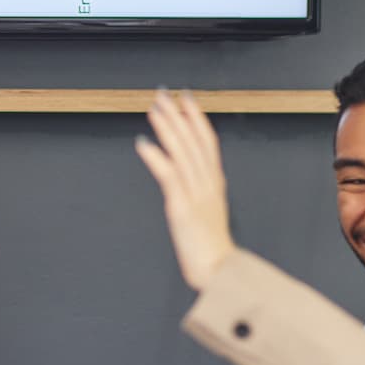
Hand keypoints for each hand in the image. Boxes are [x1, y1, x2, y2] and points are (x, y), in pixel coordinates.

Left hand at [134, 88, 237, 291]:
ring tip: (153, 108)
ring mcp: (196, 194)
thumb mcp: (210, 212)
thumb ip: (203, 192)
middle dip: (178, 115)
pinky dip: (156, 156)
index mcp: (215, 184)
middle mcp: (208, 184)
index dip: (197, 118)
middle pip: (193, 141)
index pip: (208, 142)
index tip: (186, 98)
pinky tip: (144, 142)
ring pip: (182, 152)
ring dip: (166, 128)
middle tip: (164, 93)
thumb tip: (190, 177)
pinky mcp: (182, 207)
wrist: (220, 271)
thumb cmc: (212, 247)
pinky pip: (168, 175)